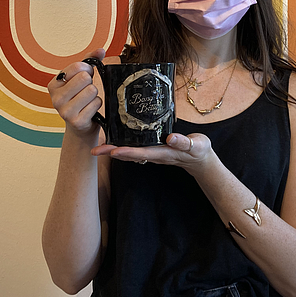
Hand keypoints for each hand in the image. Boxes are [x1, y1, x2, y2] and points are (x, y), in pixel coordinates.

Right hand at [48, 48, 105, 138]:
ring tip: (87, 101)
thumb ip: (89, 60)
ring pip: (91, 90)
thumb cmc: (80, 98)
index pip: (76, 66)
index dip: (86, 69)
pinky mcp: (77, 121)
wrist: (80, 126)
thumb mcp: (80, 78)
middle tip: (86, 91)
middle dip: (90, 83)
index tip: (85, 77)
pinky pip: (96, 103)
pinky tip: (90, 110)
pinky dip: (97, 105)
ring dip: (94, 95)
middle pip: (84, 78)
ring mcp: (65, 111)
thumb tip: (101, 50)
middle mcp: (56, 98)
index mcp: (53, 85)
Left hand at [91, 132, 214, 174]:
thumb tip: (171, 137)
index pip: (141, 152)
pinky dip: (123, 146)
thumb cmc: (199, 150)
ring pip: (130, 153)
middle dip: (112, 153)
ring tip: (98, 147)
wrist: (200, 159)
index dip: (127, 152)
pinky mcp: (153, 149)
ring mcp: (153, 153)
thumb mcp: (197, 145)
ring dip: (114, 151)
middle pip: (130, 154)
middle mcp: (154, 154)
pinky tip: (114, 141)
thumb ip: (184, 142)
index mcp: (163, 153)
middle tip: (95, 150)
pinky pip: (135, 149)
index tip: (113, 151)